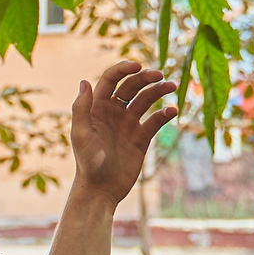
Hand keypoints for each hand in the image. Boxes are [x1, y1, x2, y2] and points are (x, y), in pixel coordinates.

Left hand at [68, 60, 176, 207]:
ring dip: (159, 91)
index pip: (111, 80)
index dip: (124, 69)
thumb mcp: (81, 135)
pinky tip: (172, 111)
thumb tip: (84, 81)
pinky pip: (155, 120)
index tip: (138, 65)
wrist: (101, 189)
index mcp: (97, 107)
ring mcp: (129, 123)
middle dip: (145, 78)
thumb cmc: (87, 162)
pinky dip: (164, 113)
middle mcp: (114, 111)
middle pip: (132, 86)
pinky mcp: (142, 137)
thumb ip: (81, 109)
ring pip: (146, 100)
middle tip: (160, 76)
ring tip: (171, 86)